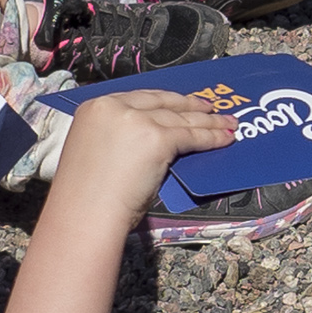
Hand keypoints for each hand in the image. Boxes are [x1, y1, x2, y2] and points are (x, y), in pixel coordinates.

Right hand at [42, 84, 234, 212]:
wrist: (84, 214)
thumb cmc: (85, 197)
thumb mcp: (98, 152)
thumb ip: (121, 138)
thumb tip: (150, 143)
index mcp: (93, 108)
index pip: (138, 98)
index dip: (164, 100)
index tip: (179, 102)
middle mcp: (113, 107)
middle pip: (162, 102)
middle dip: (189, 106)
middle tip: (209, 109)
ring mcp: (136, 121)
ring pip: (181, 119)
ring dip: (209, 122)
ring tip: (227, 124)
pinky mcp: (157, 138)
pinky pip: (191, 136)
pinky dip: (211, 138)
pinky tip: (224, 139)